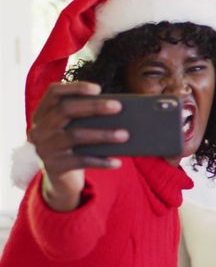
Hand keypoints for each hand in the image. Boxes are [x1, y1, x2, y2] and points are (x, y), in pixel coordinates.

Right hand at [28, 82, 126, 211]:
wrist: (60, 178)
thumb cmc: (73, 146)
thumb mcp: (72, 128)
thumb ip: (86, 117)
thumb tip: (117, 109)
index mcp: (42, 114)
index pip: (53, 92)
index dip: (74, 88)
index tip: (98, 88)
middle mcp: (39, 129)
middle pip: (65, 110)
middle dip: (93, 106)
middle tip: (118, 107)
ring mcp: (45, 148)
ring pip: (75, 135)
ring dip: (103, 134)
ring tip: (125, 135)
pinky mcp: (54, 166)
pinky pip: (81, 161)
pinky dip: (101, 161)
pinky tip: (117, 162)